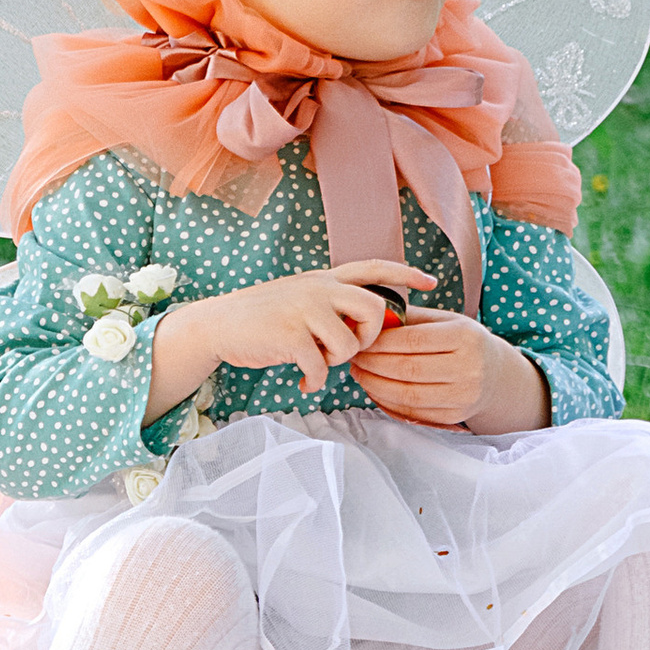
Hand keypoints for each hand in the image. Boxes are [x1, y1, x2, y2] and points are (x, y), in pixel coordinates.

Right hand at [149, 258, 428, 405]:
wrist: (217, 325)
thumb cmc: (261, 317)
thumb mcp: (299, 296)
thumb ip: (331, 302)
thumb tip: (367, 321)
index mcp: (324, 279)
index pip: (373, 268)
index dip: (405, 274)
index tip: (431, 281)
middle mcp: (318, 289)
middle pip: (376, 309)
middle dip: (371, 337)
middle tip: (351, 349)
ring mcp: (304, 310)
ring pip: (350, 344)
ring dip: (336, 362)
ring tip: (316, 363)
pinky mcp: (290, 335)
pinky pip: (321, 367)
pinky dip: (314, 381)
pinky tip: (303, 381)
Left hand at [351, 311, 550, 431]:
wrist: (496, 375)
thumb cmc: (464, 342)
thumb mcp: (446, 320)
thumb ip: (410, 318)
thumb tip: (370, 317)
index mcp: (466, 337)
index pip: (413, 341)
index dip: (380, 342)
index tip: (360, 340)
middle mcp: (469, 368)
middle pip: (407, 369)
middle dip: (372, 364)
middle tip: (354, 357)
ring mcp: (463, 396)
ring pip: (407, 395)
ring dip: (374, 385)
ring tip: (359, 373)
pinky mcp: (454, 417)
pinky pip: (412, 412)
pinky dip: (386, 402)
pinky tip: (374, 389)